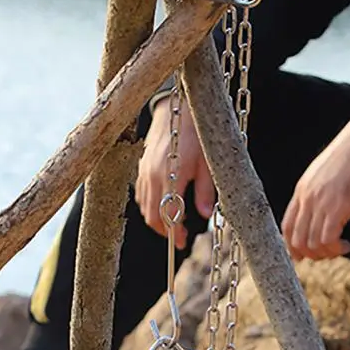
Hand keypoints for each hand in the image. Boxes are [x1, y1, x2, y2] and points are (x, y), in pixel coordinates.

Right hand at [136, 96, 214, 249]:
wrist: (178, 107)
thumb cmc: (198, 134)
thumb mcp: (208, 164)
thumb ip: (206, 191)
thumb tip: (206, 215)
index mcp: (171, 175)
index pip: (167, 214)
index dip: (174, 232)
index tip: (181, 242)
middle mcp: (153, 175)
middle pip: (152, 215)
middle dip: (164, 230)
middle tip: (178, 238)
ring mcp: (144, 171)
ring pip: (144, 206)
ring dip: (156, 219)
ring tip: (172, 224)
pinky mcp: (141, 166)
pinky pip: (140, 194)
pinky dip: (149, 205)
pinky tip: (161, 206)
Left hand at [281, 114, 349, 260]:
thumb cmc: (348, 158)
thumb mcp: (321, 175)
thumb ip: (314, 194)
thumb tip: (316, 214)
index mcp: (301, 192)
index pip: (287, 227)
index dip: (291, 246)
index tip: (301, 256)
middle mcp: (306, 200)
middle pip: (297, 240)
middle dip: (310, 254)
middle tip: (327, 253)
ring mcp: (320, 204)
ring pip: (312, 243)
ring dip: (326, 253)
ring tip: (339, 248)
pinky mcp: (336, 207)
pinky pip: (328, 239)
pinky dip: (336, 248)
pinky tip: (346, 245)